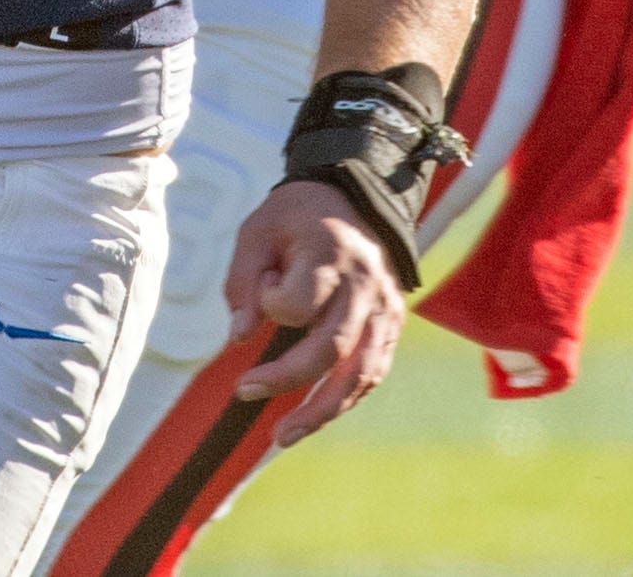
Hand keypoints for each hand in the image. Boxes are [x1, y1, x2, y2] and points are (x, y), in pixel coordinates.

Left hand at [223, 179, 403, 445]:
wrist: (352, 195)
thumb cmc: (296, 216)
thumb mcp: (257, 232)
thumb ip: (243, 282)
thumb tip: (239, 339)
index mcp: (330, 253)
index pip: (296, 304)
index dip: (268, 304)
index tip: (261, 286)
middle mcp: (365, 283)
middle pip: (329, 349)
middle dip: (283, 379)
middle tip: (243, 390)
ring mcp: (385, 306)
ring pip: (360, 373)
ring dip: (321, 411)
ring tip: (282, 436)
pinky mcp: (393, 321)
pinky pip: (373, 371)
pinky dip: (346, 400)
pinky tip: (314, 416)